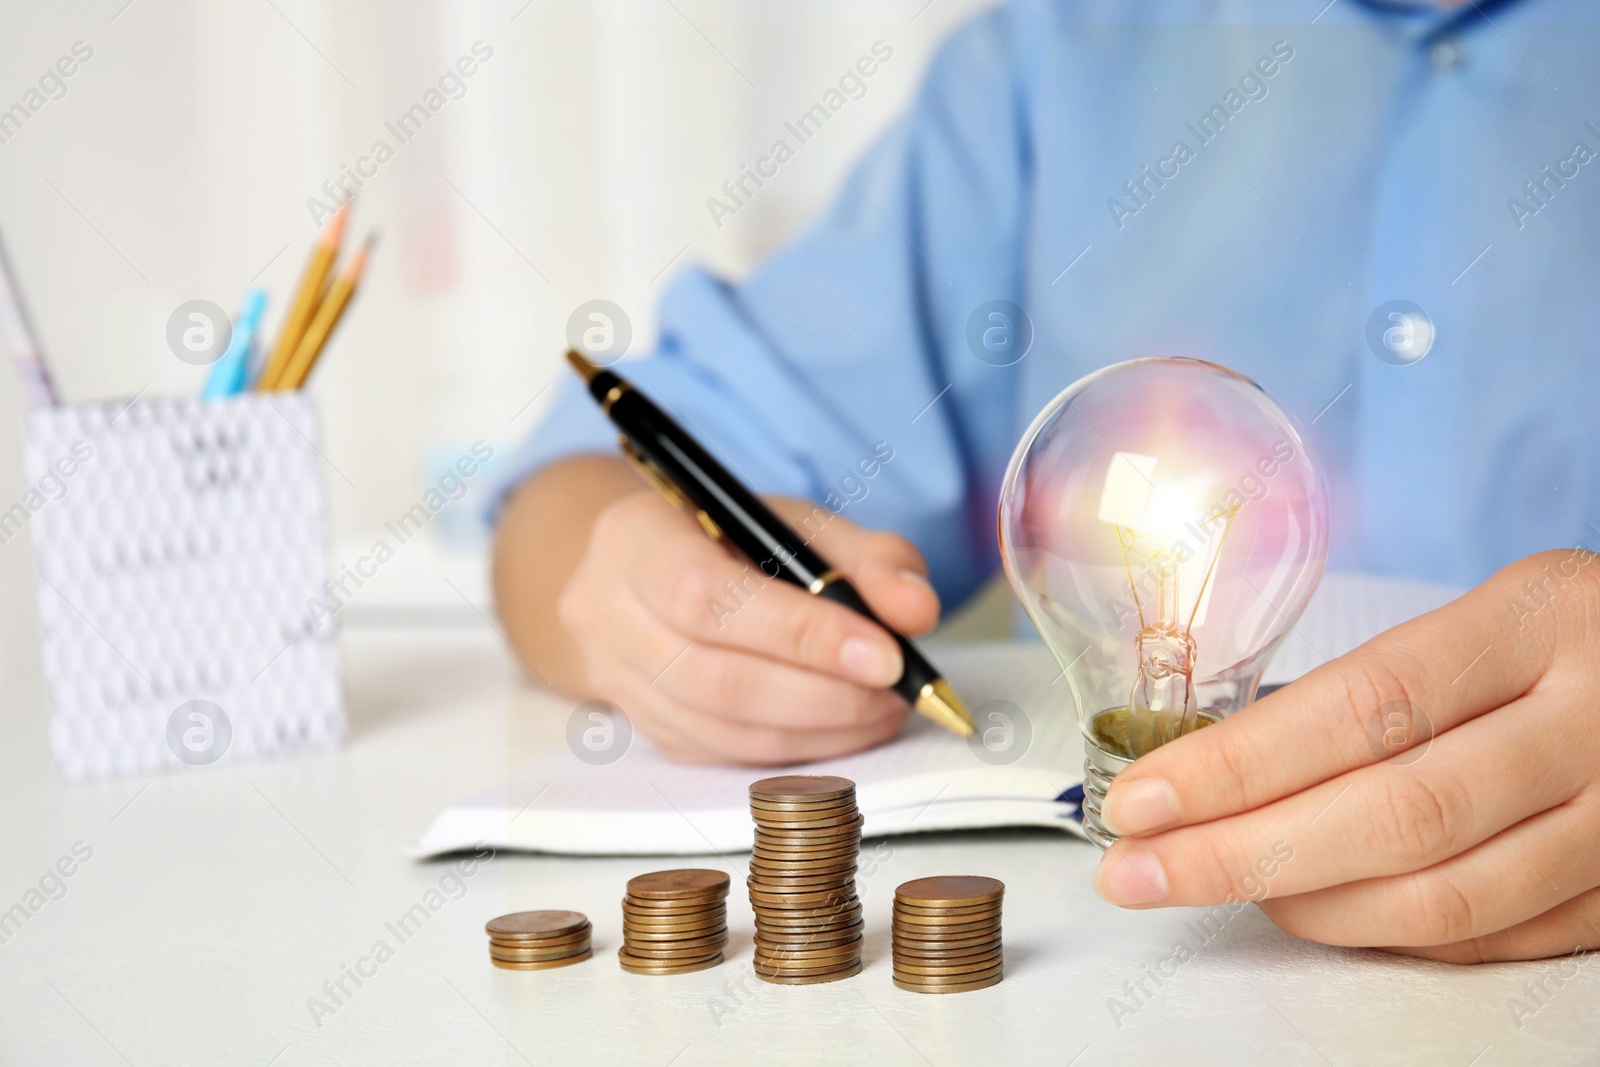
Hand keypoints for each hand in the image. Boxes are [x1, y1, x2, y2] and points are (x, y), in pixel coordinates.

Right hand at [557, 490, 937, 763]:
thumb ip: (867, 557)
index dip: (800, 634)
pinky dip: (797, 749)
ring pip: (723, 729)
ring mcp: (618, 682)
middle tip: (897, 692)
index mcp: (634, 540)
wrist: (647, 574)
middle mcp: (606, 615)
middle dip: (823, 694)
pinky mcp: (647, 729)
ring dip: (820, 729)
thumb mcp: (796, 523)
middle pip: (716, 677)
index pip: (708, 598)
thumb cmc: (729, 540)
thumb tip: (917, 609)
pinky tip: (845, 727)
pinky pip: (726, 755)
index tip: (886, 655)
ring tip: (884, 709)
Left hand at [1093, 547, 1599, 962]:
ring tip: (1214, 885)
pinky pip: (1493, 937)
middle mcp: (1590, 723)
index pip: (1362, 707)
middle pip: (1394, 815)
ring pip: (1443, 896)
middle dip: (1240, 853)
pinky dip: (1390, 933)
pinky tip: (1317, 911)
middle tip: (1138, 870)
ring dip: (1305, 905)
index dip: (1239, 766)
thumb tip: (1223, 760)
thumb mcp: (1492, 618)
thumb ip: (1381, 687)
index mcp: (1536, 625)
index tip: (1142, 799)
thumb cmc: (1579, 640)